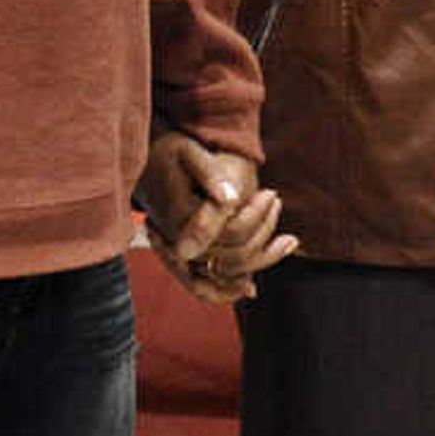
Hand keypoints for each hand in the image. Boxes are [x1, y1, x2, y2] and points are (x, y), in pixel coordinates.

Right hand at [140, 132, 298, 303]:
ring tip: (290, 241)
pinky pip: (208, 283)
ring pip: (223, 275)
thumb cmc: (169, 152)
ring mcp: (179, 253)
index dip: (256, 219)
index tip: (270, 193)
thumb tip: (232, 199)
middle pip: (232, 259)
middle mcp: (177, 242)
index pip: (230, 232)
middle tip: (276, 200)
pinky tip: (256, 280)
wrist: (144, 162)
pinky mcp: (183, 257)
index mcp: (181, 217)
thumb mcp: (189, 152)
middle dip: (263, 235)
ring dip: (260, 261)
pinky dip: (233, 283)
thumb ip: (210, 175)